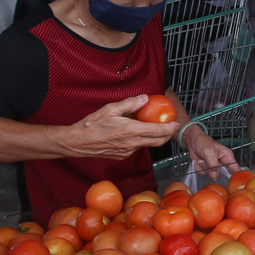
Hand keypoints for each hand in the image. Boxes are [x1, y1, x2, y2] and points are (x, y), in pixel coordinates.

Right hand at [63, 95, 180, 158]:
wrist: (78, 142)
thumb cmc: (92, 125)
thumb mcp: (111, 109)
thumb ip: (130, 104)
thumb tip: (144, 99)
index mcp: (131, 131)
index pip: (157, 131)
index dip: (169, 128)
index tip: (175, 123)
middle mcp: (132, 143)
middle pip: (158, 142)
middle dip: (167, 135)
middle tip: (170, 127)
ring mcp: (127, 151)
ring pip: (147, 145)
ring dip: (154, 138)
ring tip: (153, 127)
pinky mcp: (122, 155)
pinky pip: (137, 148)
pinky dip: (142, 141)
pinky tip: (137, 133)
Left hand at [182, 124, 237, 175]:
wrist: (192, 141)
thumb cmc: (203, 142)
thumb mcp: (209, 152)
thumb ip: (213, 165)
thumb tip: (215, 176)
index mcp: (227, 156)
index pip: (236, 169)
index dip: (236, 177)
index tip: (231, 183)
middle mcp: (222, 163)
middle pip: (223, 175)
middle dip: (214, 172)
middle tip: (209, 164)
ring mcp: (214, 167)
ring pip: (211, 175)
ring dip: (204, 168)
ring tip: (203, 159)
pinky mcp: (206, 169)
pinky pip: (203, 174)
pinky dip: (199, 168)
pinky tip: (199, 161)